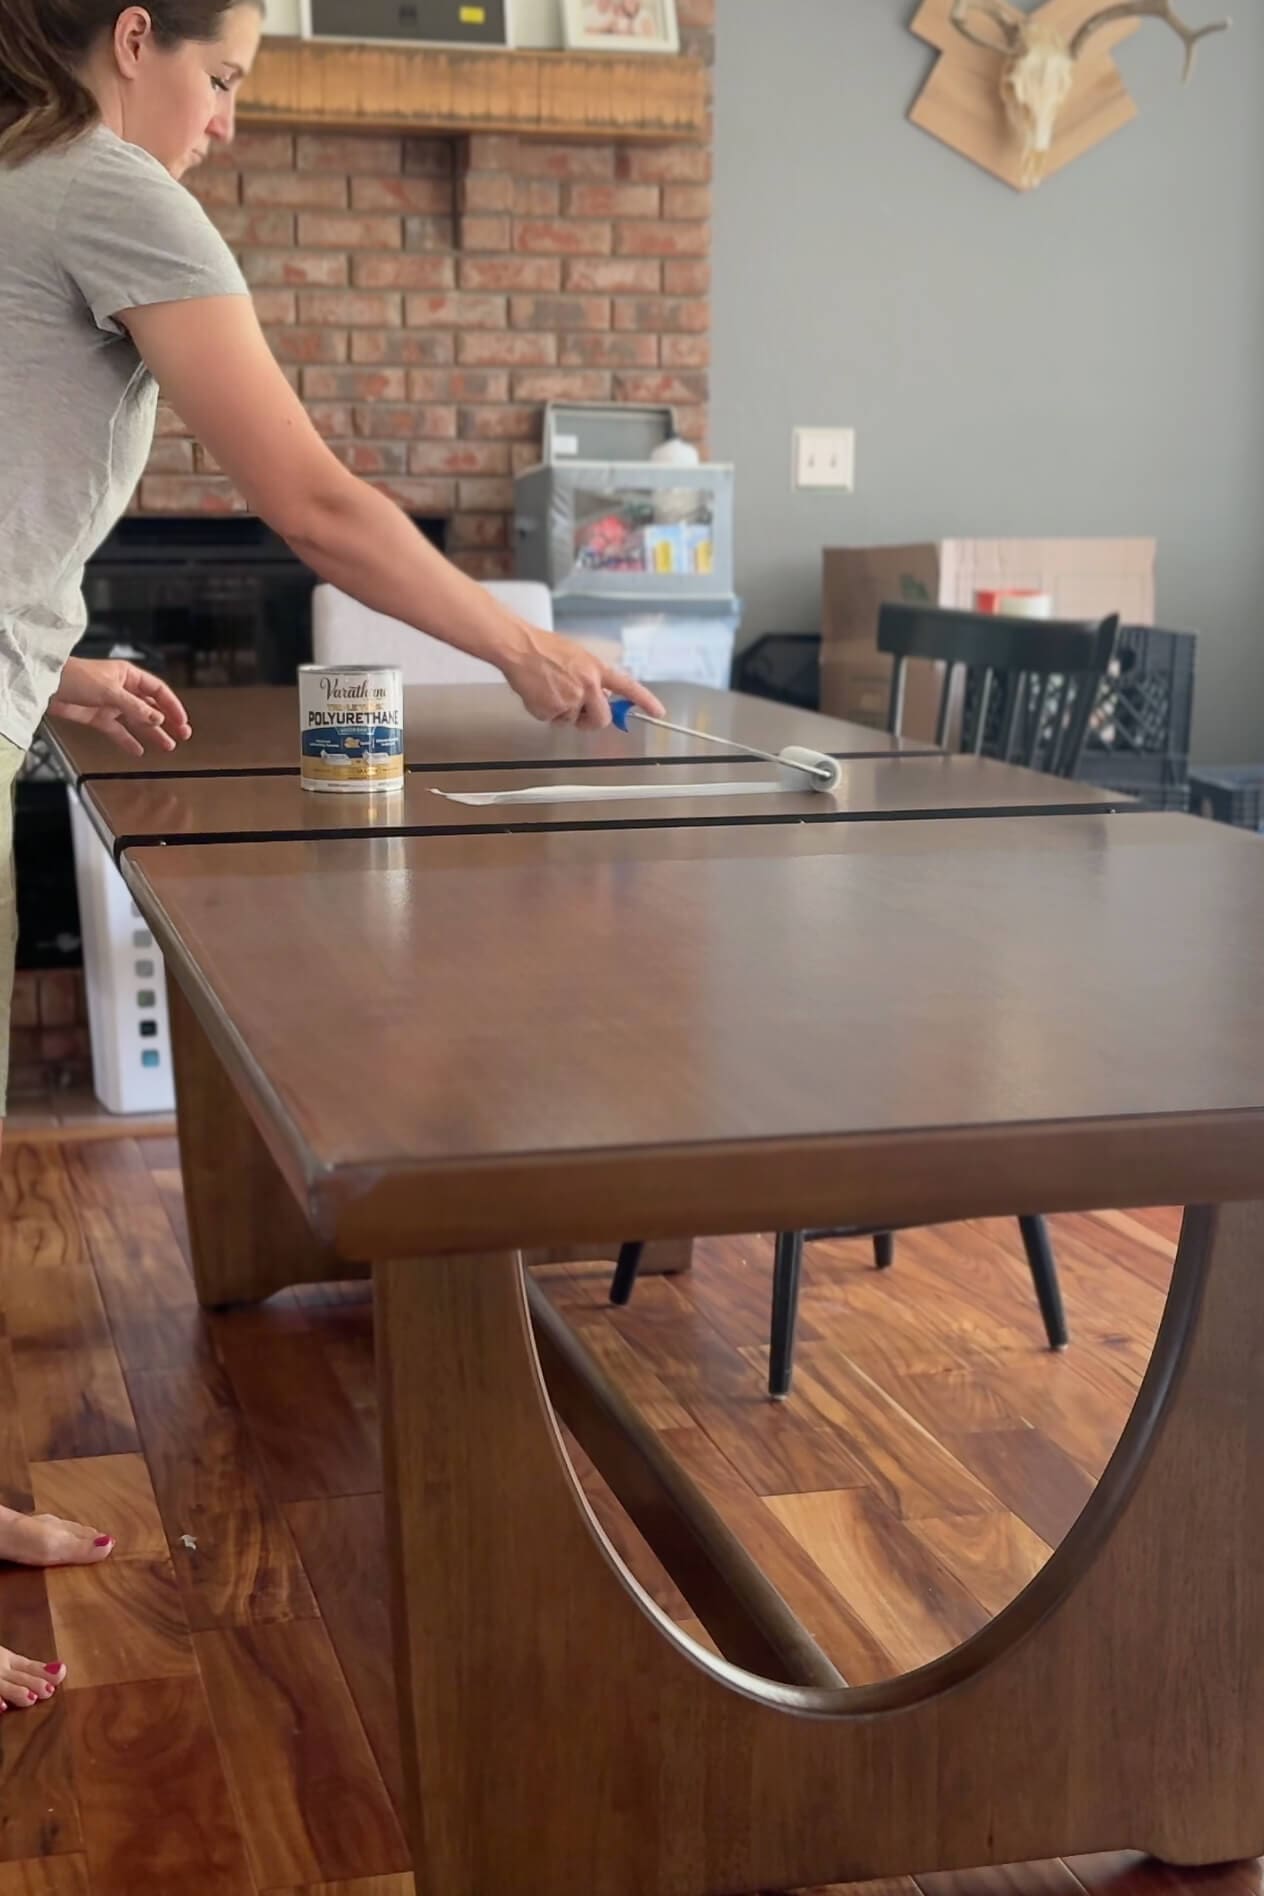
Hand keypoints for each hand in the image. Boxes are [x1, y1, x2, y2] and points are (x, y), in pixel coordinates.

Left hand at [47, 658, 192, 757]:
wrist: (46, 685)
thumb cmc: (74, 676)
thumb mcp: (110, 691)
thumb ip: (135, 707)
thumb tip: (157, 719)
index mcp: (128, 676)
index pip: (158, 691)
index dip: (172, 706)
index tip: (182, 721)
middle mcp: (122, 690)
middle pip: (151, 707)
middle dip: (167, 722)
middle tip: (182, 735)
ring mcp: (110, 704)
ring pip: (137, 721)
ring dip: (152, 733)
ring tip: (167, 746)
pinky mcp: (97, 717)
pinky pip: (118, 731)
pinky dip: (127, 740)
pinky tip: (138, 750)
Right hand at [501, 625, 664, 728]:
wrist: (520, 649)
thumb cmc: (545, 648)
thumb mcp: (578, 657)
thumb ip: (593, 677)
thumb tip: (601, 695)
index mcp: (597, 669)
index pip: (628, 687)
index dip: (645, 701)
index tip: (658, 712)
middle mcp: (588, 686)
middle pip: (602, 719)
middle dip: (592, 720)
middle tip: (581, 714)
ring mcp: (570, 700)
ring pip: (573, 721)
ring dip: (564, 713)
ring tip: (550, 690)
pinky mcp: (551, 711)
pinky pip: (553, 721)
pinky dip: (546, 713)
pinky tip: (539, 694)